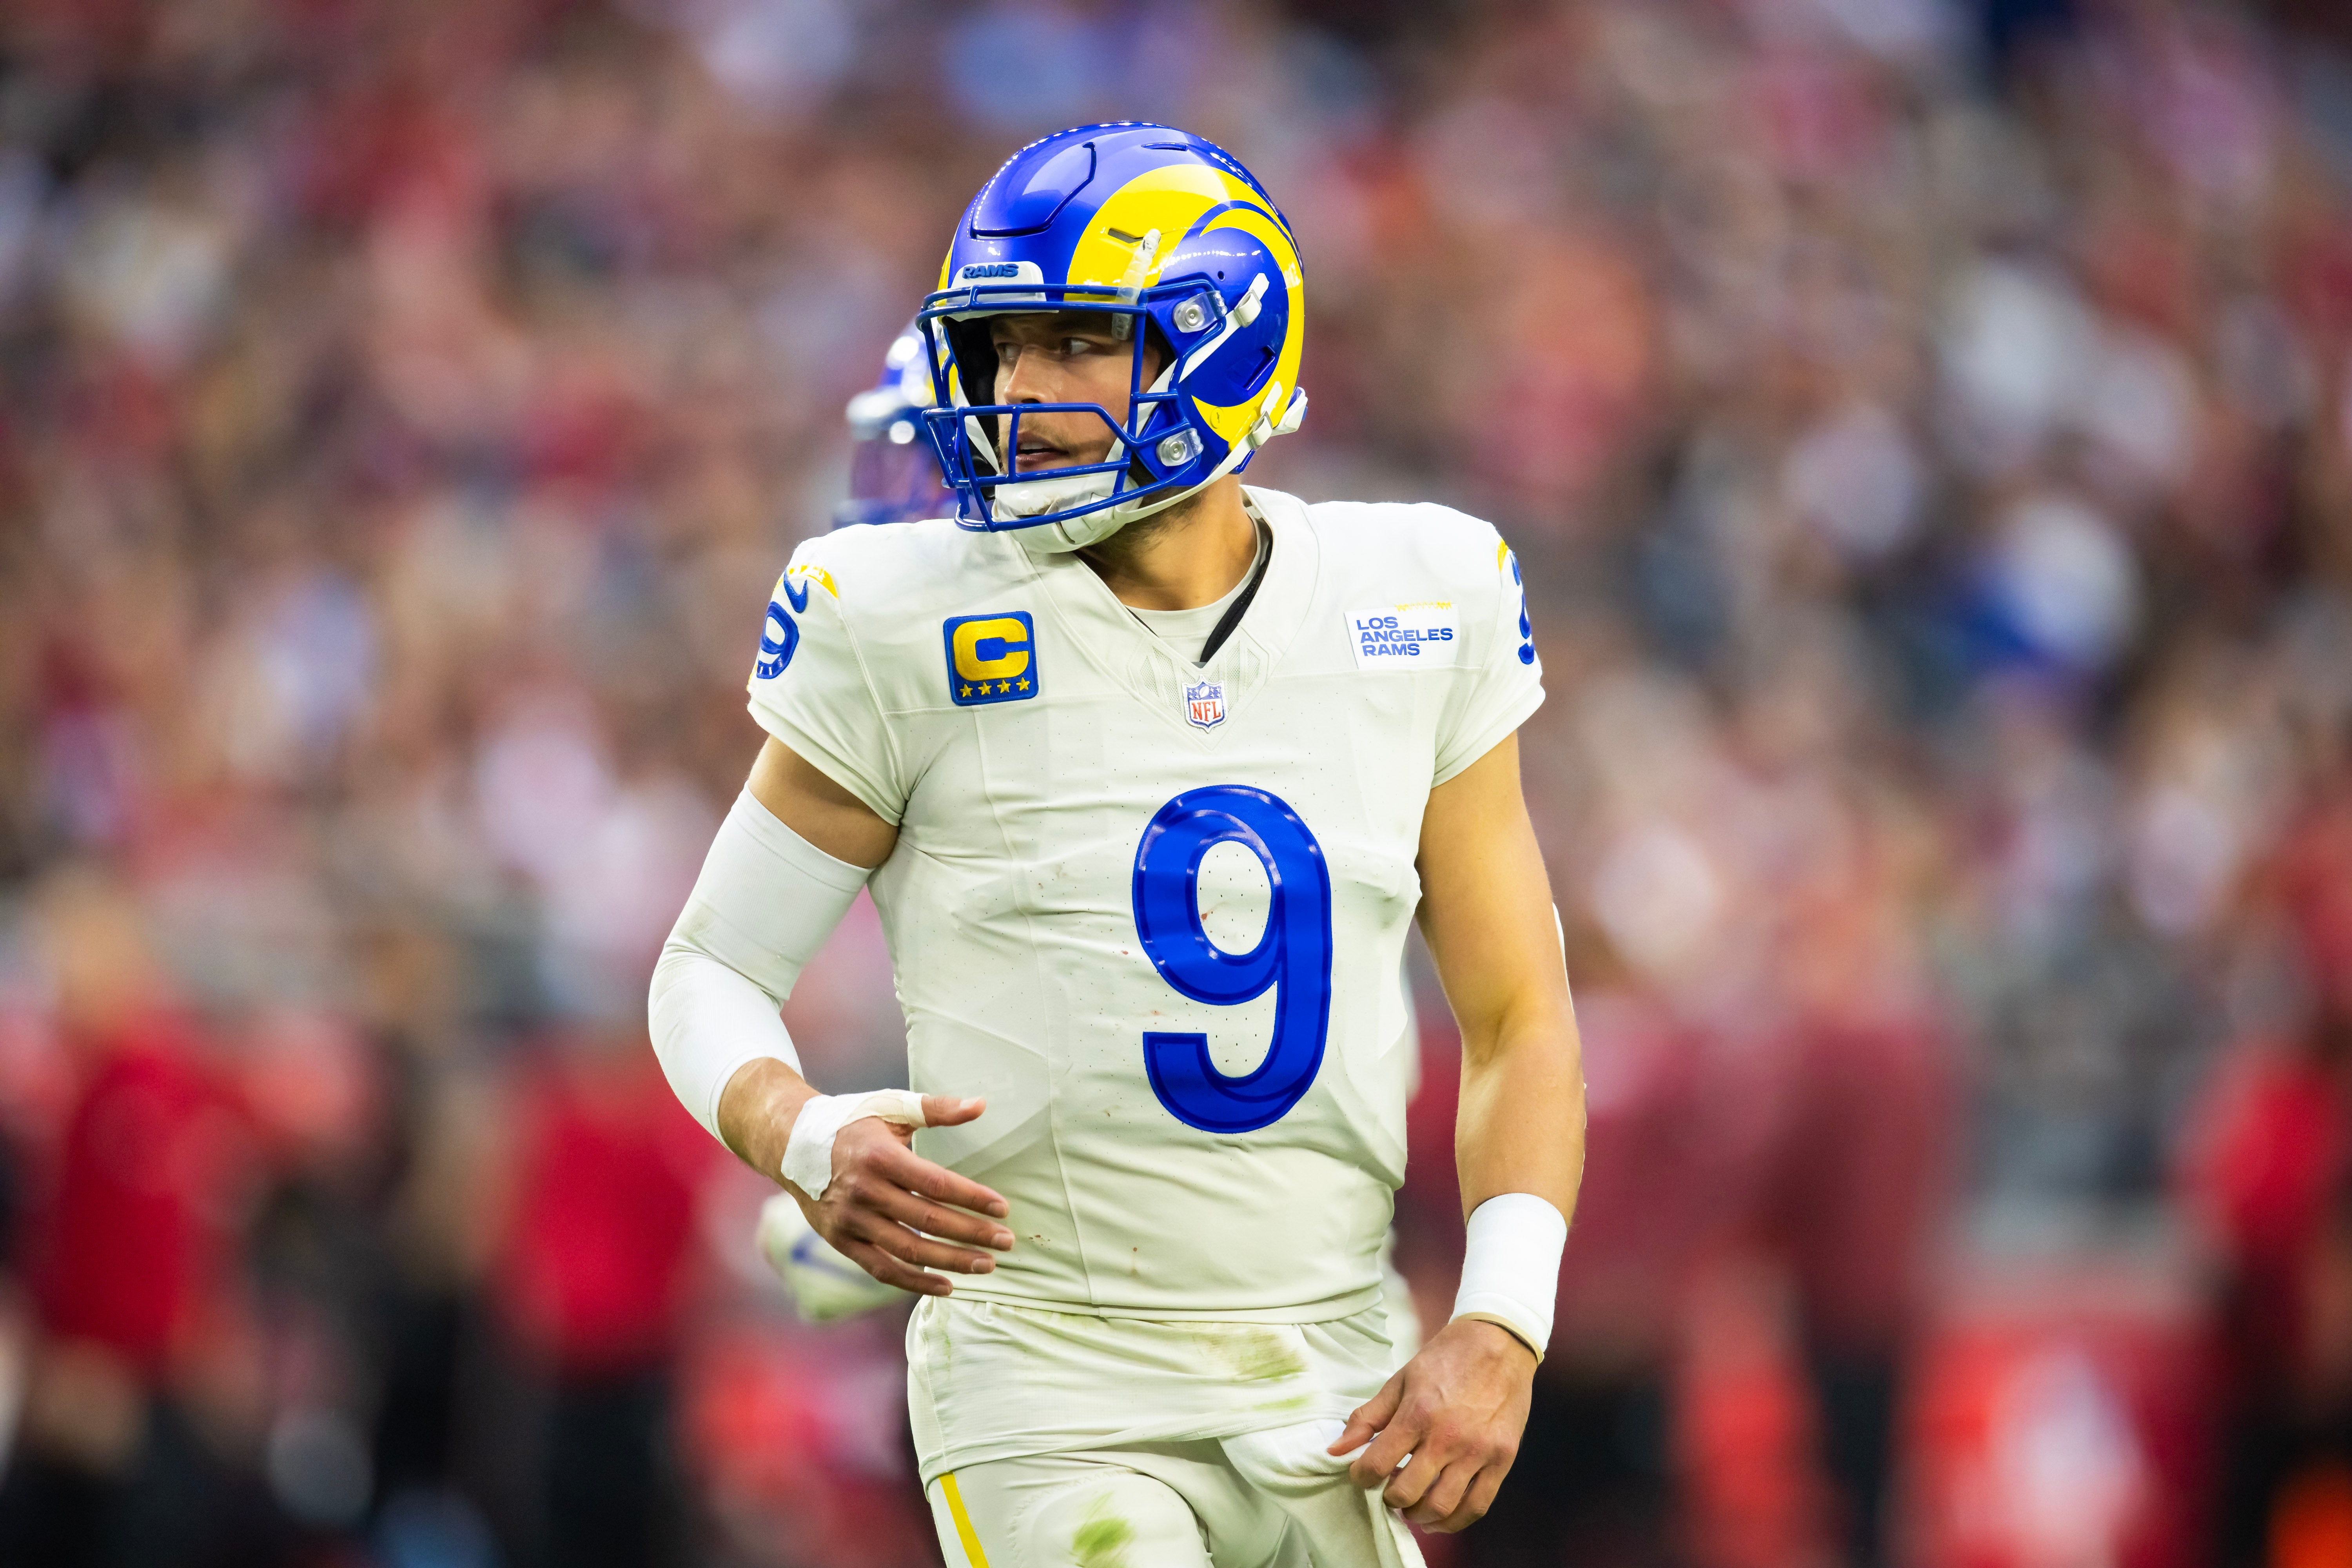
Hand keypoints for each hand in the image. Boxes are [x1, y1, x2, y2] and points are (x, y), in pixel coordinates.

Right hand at [789, 1094, 1013, 1297]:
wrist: (791, 1143)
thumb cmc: (852, 1121)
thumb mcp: (891, 1107)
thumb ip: (937, 1108)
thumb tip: (981, 1104)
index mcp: (879, 1156)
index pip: (935, 1184)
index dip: (972, 1198)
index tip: (1003, 1209)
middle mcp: (863, 1191)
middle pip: (927, 1221)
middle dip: (972, 1234)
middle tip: (1006, 1242)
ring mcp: (850, 1220)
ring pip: (908, 1250)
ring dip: (951, 1262)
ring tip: (987, 1265)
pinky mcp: (841, 1240)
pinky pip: (882, 1269)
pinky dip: (915, 1282)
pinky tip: (947, 1286)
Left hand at [1329, 1317, 1534, 1531]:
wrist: (1499, 1342)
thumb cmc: (1445, 1359)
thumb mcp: (1400, 1381)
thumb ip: (1368, 1417)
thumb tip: (1336, 1450)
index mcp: (1417, 1414)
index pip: (1377, 1465)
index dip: (1361, 1477)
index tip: (1362, 1474)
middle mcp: (1448, 1438)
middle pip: (1407, 1493)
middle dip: (1389, 1499)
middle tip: (1388, 1490)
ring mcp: (1478, 1451)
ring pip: (1441, 1506)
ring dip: (1419, 1514)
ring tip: (1412, 1505)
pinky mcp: (1502, 1459)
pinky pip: (1477, 1506)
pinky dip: (1454, 1521)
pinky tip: (1440, 1517)